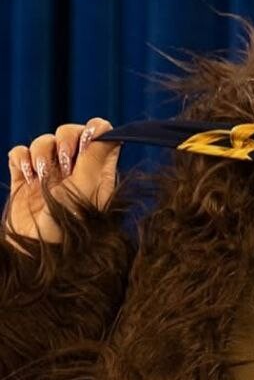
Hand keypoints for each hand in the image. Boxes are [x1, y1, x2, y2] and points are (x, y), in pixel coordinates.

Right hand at [4, 118, 120, 244]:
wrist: (35, 251)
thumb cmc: (69, 224)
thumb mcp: (86, 188)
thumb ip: (95, 156)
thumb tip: (107, 128)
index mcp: (99, 171)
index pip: (101, 134)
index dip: (92, 131)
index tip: (85, 143)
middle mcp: (76, 170)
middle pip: (70, 132)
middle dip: (63, 141)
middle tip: (64, 164)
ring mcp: (49, 175)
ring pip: (44, 141)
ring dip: (40, 154)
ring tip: (41, 178)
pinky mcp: (25, 180)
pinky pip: (20, 153)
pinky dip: (20, 160)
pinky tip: (25, 178)